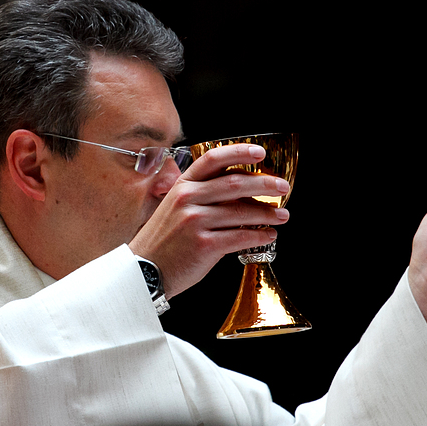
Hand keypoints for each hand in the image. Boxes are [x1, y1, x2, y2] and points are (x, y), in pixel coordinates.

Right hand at [130, 144, 290, 297]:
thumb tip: (239, 193)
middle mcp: (188, 199)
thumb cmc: (162, 243)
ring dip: (268, 213)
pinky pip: (240, 236)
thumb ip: (201, 197)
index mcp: (182, 186)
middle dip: (265, 183)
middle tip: (283, 187)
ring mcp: (195, 222)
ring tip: (282, 216)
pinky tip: (268, 236)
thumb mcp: (173, 209)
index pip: (213, 159)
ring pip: (242, 211)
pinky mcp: (204, 245)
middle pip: (235, 183)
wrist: (143, 272)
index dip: (239, 152)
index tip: (260, 153)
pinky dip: (259, 235)